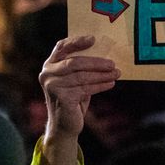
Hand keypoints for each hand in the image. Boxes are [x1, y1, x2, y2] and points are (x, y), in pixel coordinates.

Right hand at [39, 36, 118, 164]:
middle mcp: (47, 73)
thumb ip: (82, 68)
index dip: (77, 41)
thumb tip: (106, 56)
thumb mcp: (75, 80)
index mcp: (50, 64)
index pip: (62, 46)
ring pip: (82, 76)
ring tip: (116, 73)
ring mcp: (52, 85)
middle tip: (112, 63)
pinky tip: (111, 83)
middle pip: (75, 62)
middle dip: (96, 62)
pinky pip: (85, 88)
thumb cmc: (72, 98)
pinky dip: (100, 86)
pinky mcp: (61, 97)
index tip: (94, 39)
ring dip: (102, 75)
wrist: (64, 125)